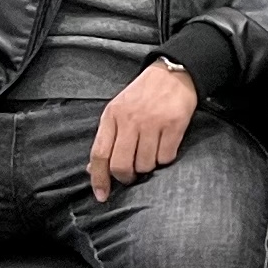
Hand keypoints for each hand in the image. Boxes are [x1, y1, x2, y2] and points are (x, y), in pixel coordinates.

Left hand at [87, 60, 201, 200]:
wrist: (174, 72)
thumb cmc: (143, 95)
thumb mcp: (118, 110)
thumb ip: (107, 138)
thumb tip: (93, 169)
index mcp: (112, 116)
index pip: (99, 154)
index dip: (98, 178)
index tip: (102, 195)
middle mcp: (130, 119)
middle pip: (121, 164)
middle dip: (126, 177)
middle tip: (132, 174)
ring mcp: (153, 122)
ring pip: (145, 164)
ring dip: (148, 166)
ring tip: (151, 153)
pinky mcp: (174, 124)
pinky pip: (166, 157)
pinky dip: (165, 158)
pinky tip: (165, 146)